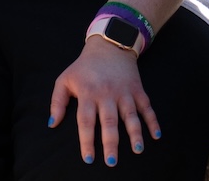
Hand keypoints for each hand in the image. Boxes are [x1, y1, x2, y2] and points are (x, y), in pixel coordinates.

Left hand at [48, 39, 159, 166]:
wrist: (108, 46)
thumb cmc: (83, 67)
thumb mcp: (64, 80)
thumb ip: (57, 102)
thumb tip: (52, 124)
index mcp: (87, 93)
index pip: (86, 121)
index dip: (86, 141)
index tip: (88, 159)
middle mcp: (107, 94)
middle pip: (109, 122)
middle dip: (111, 143)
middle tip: (111, 162)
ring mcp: (124, 92)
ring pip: (131, 116)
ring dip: (135, 134)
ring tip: (138, 150)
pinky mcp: (138, 90)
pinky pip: (147, 108)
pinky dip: (153, 121)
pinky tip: (156, 136)